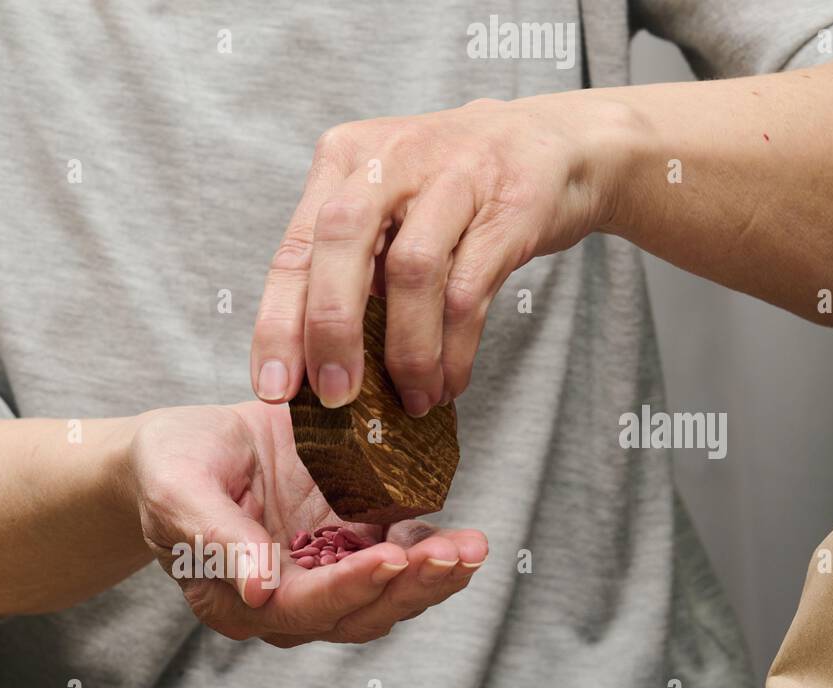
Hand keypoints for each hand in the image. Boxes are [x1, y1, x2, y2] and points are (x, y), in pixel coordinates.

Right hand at [127, 400, 486, 645]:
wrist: (185, 445)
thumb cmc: (169, 465)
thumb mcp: (176, 489)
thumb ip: (214, 540)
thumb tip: (260, 592)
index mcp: (237, 601)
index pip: (302, 608)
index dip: (349, 588)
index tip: (389, 557)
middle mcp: (286, 602)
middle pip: (357, 614)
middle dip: (410, 587)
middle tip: (454, 555)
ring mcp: (322, 576)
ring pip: (386, 597)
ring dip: (431, 578)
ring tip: (472, 548)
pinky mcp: (347, 546)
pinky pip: (396, 559)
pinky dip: (430, 552)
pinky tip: (462, 538)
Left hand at [250, 94, 628, 413]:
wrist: (559, 143)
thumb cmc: (452, 193)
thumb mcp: (386, 212)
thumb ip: (345, 269)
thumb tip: (310, 368)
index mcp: (343, 161)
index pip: (294, 249)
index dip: (277, 325)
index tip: (274, 389)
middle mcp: (391, 157)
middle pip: (340, 244)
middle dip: (331, 332)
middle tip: (336, 397)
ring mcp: (453, 174)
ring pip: (411, 271)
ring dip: (408, 351)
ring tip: (412, 399)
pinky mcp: (509, 205)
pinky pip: (469, 290)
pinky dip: (454, 349)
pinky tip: (448, 381)